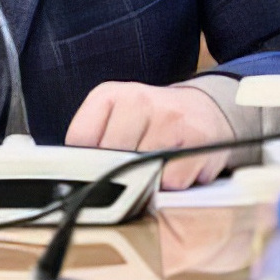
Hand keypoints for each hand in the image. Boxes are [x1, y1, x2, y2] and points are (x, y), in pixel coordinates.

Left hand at [65, 82, 232, 188]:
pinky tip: (176, 167)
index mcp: (110, 95)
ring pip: (141, 170)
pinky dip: (172, 184)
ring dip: (147, 178)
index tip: (94, 167)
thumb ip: (92, 139)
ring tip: (155, 163)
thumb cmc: (152, 118)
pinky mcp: (199, 139)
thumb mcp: (114, 115)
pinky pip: (172, 181)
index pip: (80, 139)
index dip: (85, 161)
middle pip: (110, 157)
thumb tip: (75, 175)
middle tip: (130, 166)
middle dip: (117, 171)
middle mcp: (139, 100)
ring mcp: (170, 118)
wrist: (204, 108)